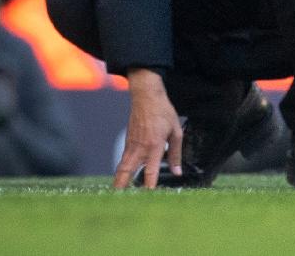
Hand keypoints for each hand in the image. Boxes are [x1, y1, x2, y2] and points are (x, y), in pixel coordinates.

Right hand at [113, 69, 182, 189]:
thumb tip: (177, 172)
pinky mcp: (128, 141)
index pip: (151, 171)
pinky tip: (123, 176)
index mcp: (154, 145)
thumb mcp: (176, 132)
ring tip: (117, 192)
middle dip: (122, 185)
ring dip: (119, 179)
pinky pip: (124, 158)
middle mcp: (140, 147)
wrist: (146, 95)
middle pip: (126, 170)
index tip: (147, 196)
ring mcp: (132, 144)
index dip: (149, 185)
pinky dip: (122, 169)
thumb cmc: (163, 112)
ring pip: (122, 165)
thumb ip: (176, 154)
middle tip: (118, 199)